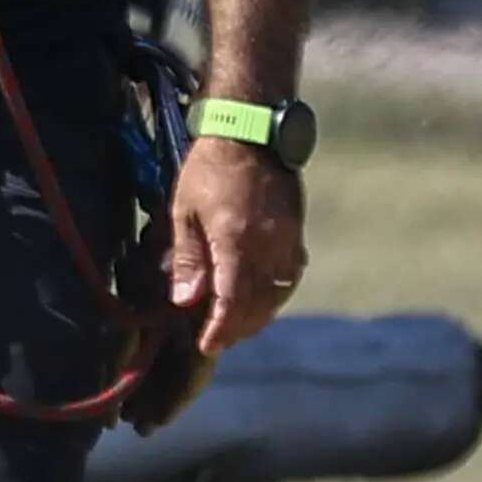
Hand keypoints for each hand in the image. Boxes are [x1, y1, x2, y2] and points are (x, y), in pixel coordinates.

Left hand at [168, 135, 305, 354]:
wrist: (250, 136)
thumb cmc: (207, 171)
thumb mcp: (185, 211)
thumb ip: (189, 258)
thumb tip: (186, 301)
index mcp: (235, 242)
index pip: (231, 301)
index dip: (220, 328)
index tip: (207, 346)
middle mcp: (267, 247)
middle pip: (256, 305)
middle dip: (236, 328)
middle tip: (216, 338)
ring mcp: (287, 242)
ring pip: (277, 296)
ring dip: (257, 316)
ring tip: (235, 326)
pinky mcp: (296, 236)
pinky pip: (290, 277)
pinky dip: (275, 296)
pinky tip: (260, 300)